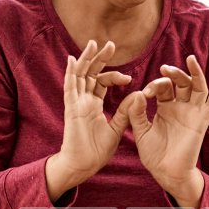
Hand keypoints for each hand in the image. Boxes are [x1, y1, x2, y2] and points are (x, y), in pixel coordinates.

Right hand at [49, 40, 132, 198]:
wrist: (83, 165)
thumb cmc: (96, 151)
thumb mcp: (116, 128)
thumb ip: (125, 112)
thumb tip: (138, 94)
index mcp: (92, 105)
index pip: (101, 82)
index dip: (114, 76)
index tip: (128, 78)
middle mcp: (83, 100)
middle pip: (90, 73)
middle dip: (100, 58)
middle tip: (111, 44)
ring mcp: (76, 103)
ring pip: (80, 75)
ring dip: (86, 59)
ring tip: (93, 43)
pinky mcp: (71, 109)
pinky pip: (70, 87)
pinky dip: (71, 73)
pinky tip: (73, 59)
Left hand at [120, 55, 208, 204]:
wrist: (166, 173)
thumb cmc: (154, 155)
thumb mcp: (141, 132)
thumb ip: (137, 114)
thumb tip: (137, 94)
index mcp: (165, 108)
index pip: (163, 87)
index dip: (154, 85)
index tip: (144, 93)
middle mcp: (180, 107)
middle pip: (181, 82)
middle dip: (174, 73)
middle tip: (165, 68)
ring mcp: (192, 113)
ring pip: (197, 86)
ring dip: (194, 72)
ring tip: (190, 59)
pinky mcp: (201, 121)